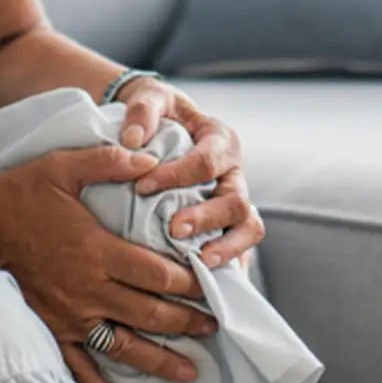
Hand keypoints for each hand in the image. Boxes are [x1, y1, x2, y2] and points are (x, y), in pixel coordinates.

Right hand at [0, 147, 217, 382]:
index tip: (214, 285)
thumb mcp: (64, 165)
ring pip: (124, 346)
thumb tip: (150, 157)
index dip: (190, 282)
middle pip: (149, 313)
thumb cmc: (20, 194)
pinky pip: (80, 366)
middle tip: (215, 325)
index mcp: (96, 250)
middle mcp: (87, 288)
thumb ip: (109, 161)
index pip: (157, 273)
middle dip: (187, 322)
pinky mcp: (52, 329)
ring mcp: (69, 315)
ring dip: (160, 359)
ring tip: (190, 370)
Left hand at [116, 79, 264, 269]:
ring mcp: (235, 200)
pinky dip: (229, 266)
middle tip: (174, 229)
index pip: (207, 161)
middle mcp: (234, 173)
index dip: (177, 175)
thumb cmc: (158, 113)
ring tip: (201, 263)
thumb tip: (132, 140)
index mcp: (221, 140)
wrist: (161, 126)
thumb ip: (143, 111)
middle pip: (236, 200)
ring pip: (249, 227)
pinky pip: (240, 249)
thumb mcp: (151, 99)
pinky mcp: (229, 225)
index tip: (142, 186)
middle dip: (207, 218)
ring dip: (227, 247)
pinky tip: (208, 283)